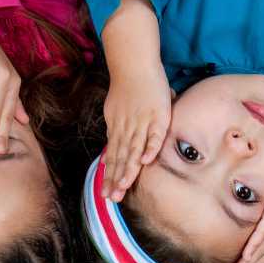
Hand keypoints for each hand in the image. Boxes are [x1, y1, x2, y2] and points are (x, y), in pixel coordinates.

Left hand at [102, 66, 171, 199]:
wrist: (134, 64)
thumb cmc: (127, 89)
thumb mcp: (115, 114)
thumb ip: (114, 137)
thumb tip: (107, 159)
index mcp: (118, 130)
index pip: (112, 157)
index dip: (109, 176)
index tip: (105, 194)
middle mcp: (128, 129)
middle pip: (121, 158)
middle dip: (116, 179)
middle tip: (112, 198)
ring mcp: (142, 122)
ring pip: (134, 149)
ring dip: (129, 168)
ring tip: (124, 186)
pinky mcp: (158, 115)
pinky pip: (154, 134)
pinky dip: (150, 147)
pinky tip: (147, 161)